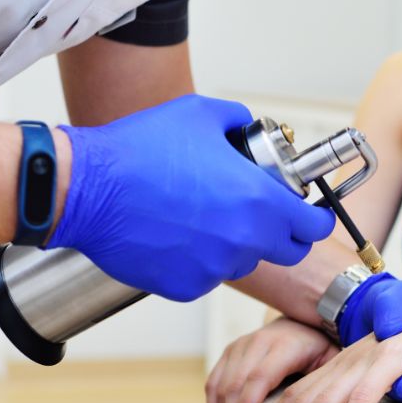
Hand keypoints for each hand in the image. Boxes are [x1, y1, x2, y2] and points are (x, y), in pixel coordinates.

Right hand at [47, 95, 334, 300]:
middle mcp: (242, 240)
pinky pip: (205, 276)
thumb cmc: (140, 149)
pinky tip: (174, 233)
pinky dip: (198, 260)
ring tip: (199, 215)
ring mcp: (214, 269)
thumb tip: (248, 131)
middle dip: (280, 234)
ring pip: (241, 261)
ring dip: (233, 244)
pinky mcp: (185, 287)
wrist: (87, 188)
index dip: (313, 218)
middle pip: (286, 252)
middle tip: (257, 214)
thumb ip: (238, 123)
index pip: (314, 227)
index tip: (306, 212)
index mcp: (258, 201)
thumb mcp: (200, 115)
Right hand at [205, 317, 337, 402]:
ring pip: (222, 385)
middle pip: (236, 385)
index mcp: (284, 346)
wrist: (300, 320)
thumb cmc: (318, 346)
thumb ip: (328, 384)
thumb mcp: (330, 360)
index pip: (259, 377)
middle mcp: (258, 343)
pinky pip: (214, 381)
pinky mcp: (229, 352)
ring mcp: (240, 346)